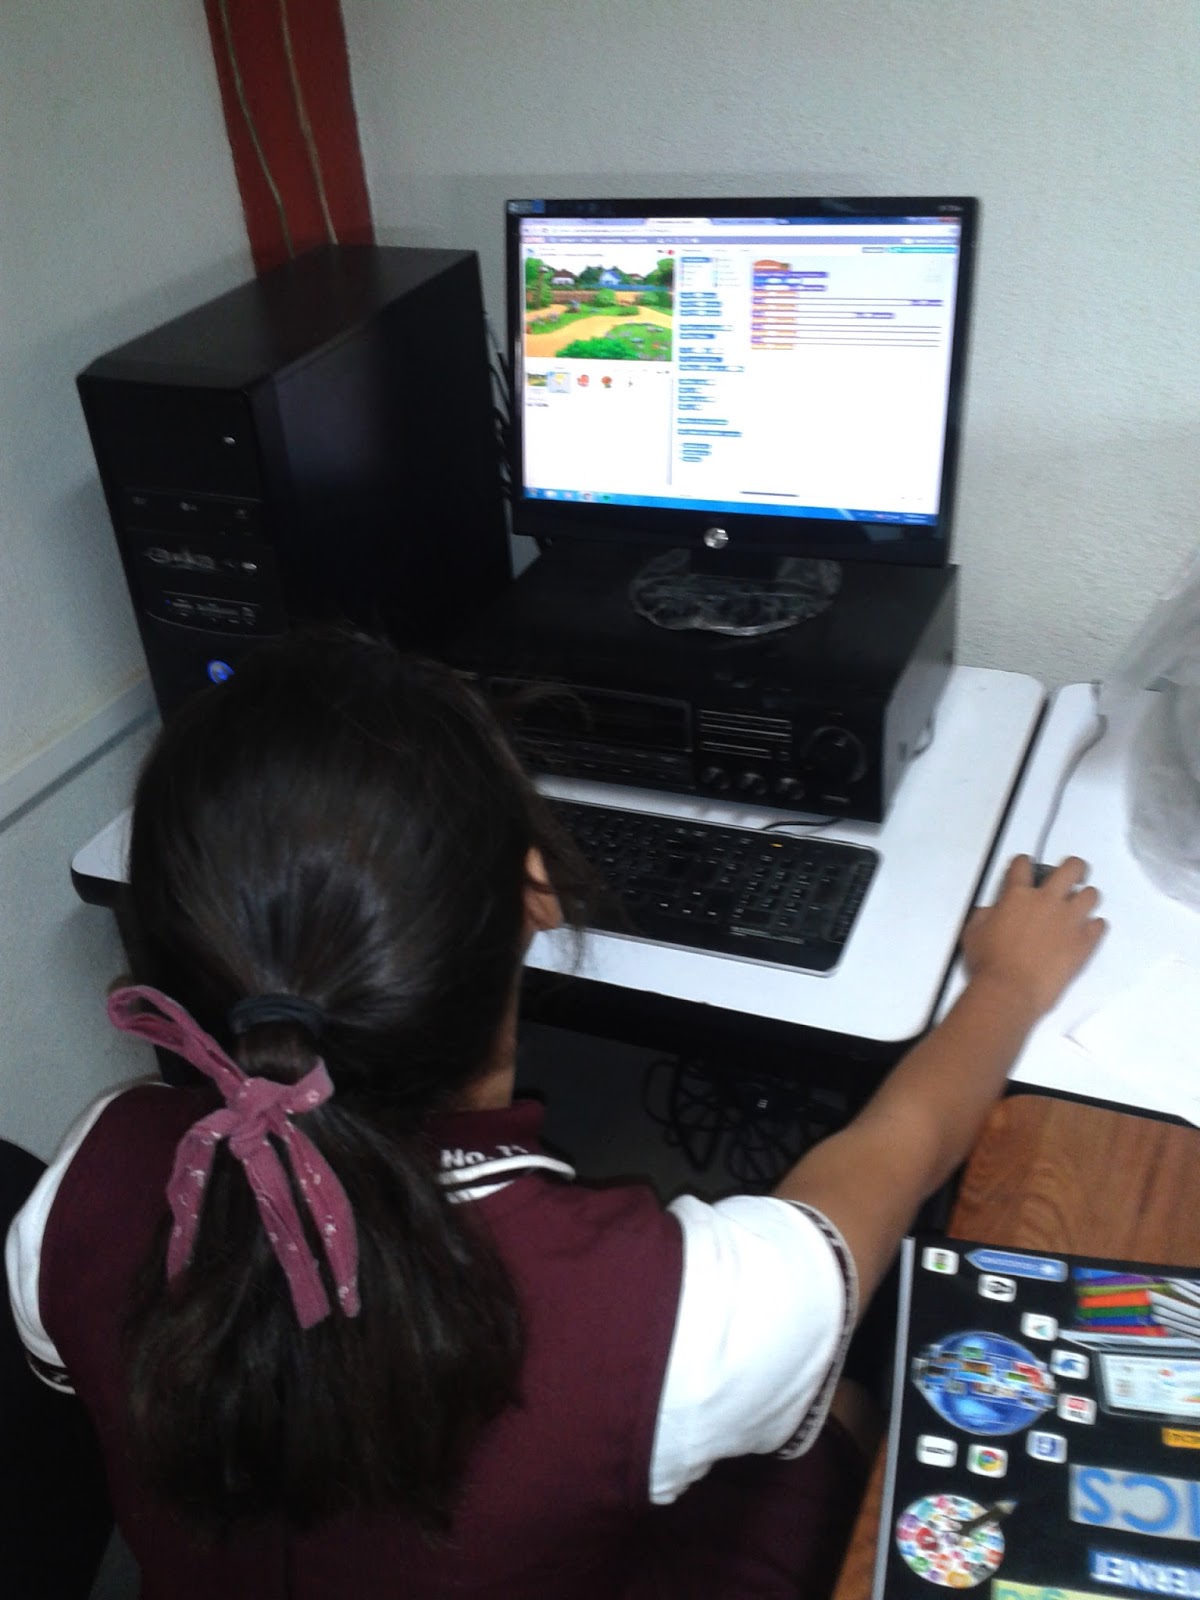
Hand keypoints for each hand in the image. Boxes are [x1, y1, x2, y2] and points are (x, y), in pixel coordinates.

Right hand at [961, 854, 1106, 1018]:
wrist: (1011, 991)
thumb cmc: (987, 963)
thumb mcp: (974, 932)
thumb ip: (986, 914)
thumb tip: (995, 910)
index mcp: (1017, 895)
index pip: (1023, 864)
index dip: (1025, 863)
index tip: (1026, 869)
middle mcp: (1047, 900)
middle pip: (1072, 868)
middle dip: (1073, 868)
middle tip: (1069, 880)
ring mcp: (1070, 920)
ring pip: (1092, 894)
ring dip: (1084, 899)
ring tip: (1077, 911)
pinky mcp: (1085, 942)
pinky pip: (1100, 924)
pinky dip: (1093, 927)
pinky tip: (1083, 934)